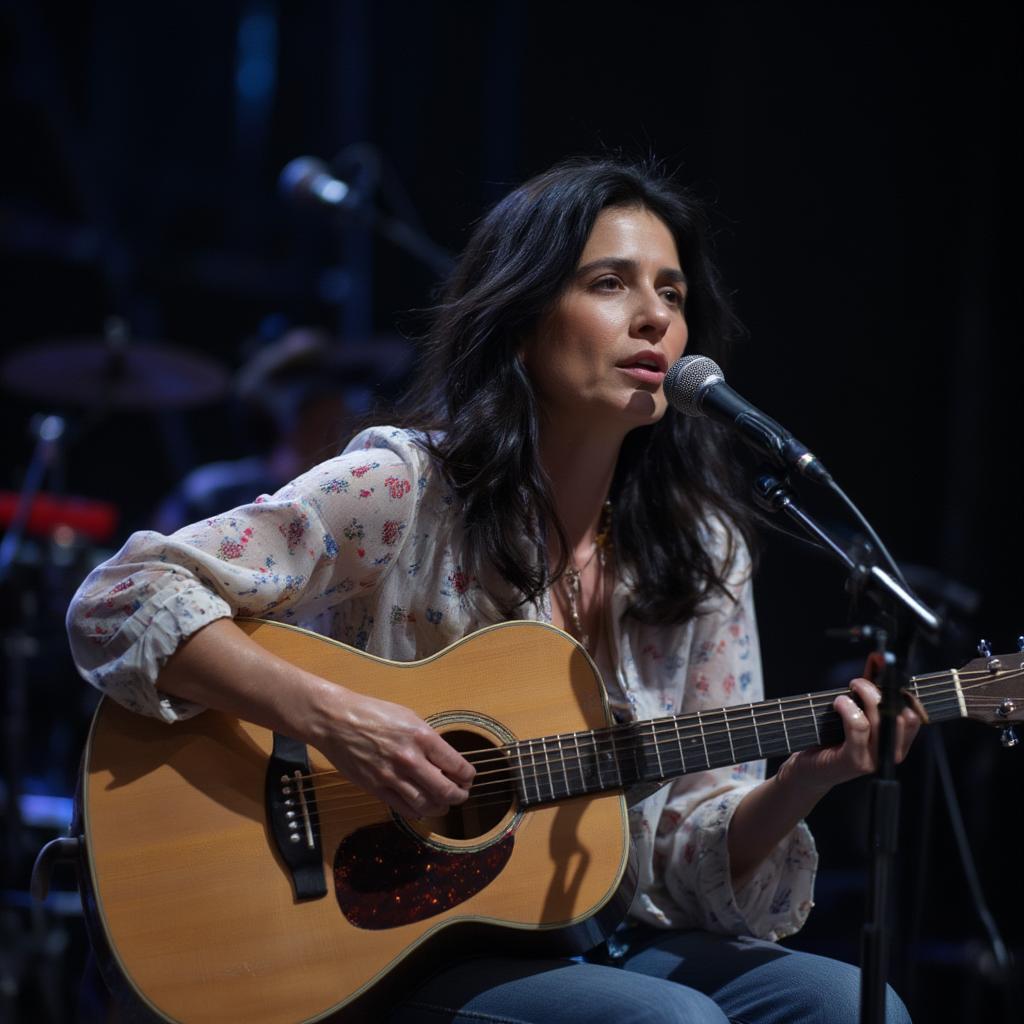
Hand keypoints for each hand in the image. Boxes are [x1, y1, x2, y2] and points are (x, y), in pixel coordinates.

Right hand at [313, 687, 475, 819]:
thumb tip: (444, 759)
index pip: (457, 766)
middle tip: (461, 794)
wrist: (336, 721)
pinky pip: (404, 809)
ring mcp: (392, 776)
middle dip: (459, 795)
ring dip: (441, 807)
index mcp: (422, 737)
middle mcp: (410, 759)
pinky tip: (423, 807)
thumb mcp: (409, 717)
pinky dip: (418, 812)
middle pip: (446, 790)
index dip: (468, 776)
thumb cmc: (372, 713)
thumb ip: (428, 740)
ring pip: (427, 804)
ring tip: (444, 804)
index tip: (468, 777)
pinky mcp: (376, 788)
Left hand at [776, 678, 920, 796]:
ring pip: (881, 720)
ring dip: (866, 696)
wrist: (809, 768)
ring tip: (850, 689)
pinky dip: (849, 708)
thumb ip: (869, 687)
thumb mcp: (855, 708)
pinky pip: (859, 728)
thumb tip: (876, 659)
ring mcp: (874, 759)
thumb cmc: (831, 737)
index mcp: (897, 741)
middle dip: (881, 691)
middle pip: (901, 715)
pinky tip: (839, 703)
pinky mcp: (855, 761)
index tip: (885, 670)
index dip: (902, 689)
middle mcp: (891, 753)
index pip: (915, 714)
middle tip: (859, 682)